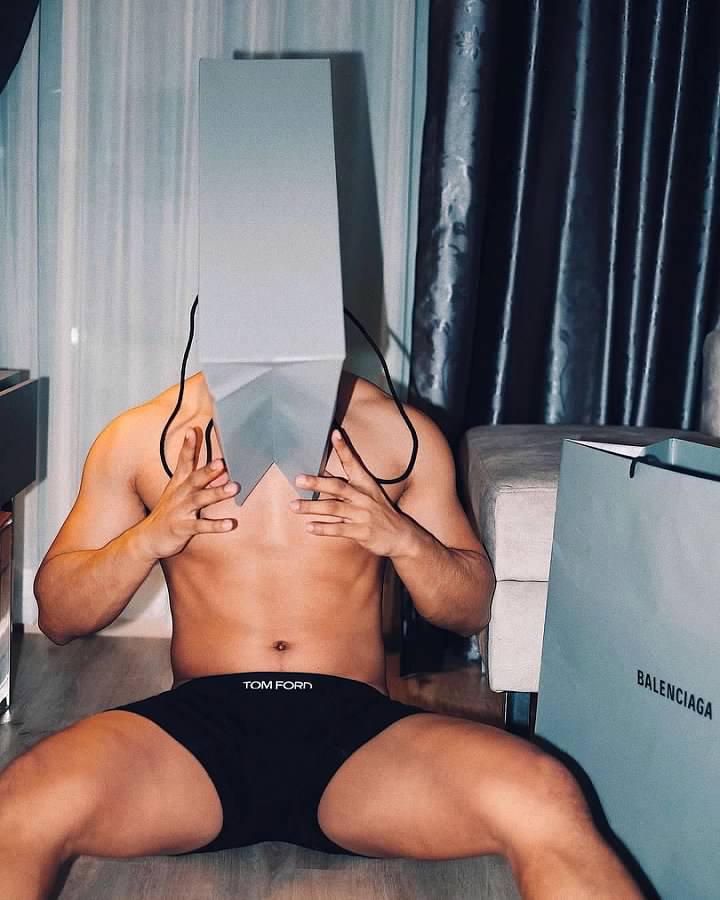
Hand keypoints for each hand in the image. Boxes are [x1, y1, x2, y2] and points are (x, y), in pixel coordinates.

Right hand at [138, 428, 238, 559]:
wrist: (147, 539)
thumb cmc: (169, 513)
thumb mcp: (180, 493)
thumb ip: (199, 480)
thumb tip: (223, 469)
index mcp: (178, 484)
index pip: (183, 462)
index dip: (188, 447)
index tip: (192, 430)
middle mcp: (179, 495)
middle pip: (194, 479)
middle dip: (207, 470)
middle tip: (222, 461)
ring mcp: (180, 511)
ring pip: (198, 500)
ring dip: (216, 493)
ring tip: (233, 488)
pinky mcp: (182, 528)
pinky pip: (200, 526)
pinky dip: (216, 525)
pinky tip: (230, 524)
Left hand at [289, 429, 414, 557]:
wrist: (401, 536)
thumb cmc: (379, 513)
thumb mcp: (366, 494)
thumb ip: (344, 485)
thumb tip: (321, 471)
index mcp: (365, 484)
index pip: (353, 463)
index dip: (344, 449)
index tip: (334, 434)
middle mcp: (364, 497)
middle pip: (338, 487)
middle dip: (317, 482)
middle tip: (298, 479)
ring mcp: (363, 515)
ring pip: (334, 508)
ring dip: (312, 507)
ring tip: (294, 506)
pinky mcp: (362, 532)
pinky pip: (339, 529)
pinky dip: (323, 528)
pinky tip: (309, 527)